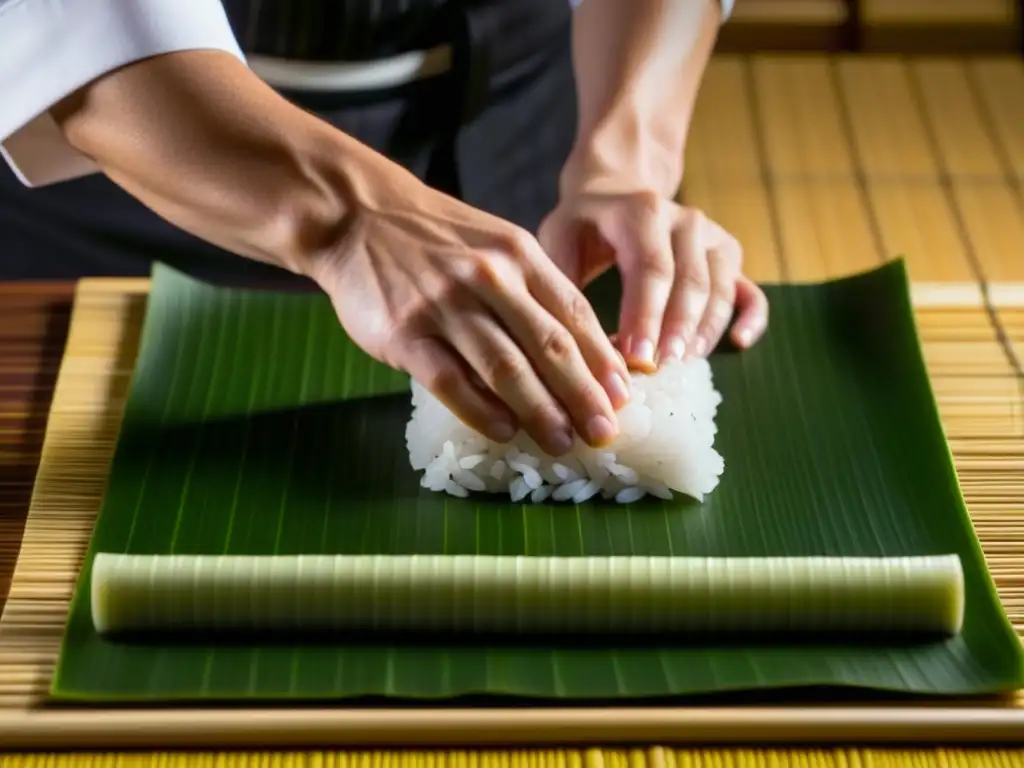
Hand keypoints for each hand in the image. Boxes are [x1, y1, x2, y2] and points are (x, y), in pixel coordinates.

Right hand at [310, 163, 631, 456]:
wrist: (358, 216)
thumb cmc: (436, 239)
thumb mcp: (497, 244)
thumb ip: (534, 290)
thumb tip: (578, 353)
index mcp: (519, 255)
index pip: (575, 314)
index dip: (603, 361)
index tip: (623, 398)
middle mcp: (489, 278)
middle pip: (549, 345)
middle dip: (583, 395)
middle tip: (604, 432)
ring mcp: (446, 305)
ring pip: (505, 367)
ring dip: (540, 410)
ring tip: (562, 442)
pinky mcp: (406, 333)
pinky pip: (450, 380)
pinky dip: (480, 410)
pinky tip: (504, 431)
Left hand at [539, 187, 768, 371]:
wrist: (616, 194)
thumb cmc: (584, 226)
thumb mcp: (559, 239)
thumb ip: (564, 282)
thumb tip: (571, 340)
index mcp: (642, 212)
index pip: (650, 268)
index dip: (646, 316)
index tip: (636, 358)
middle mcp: (685, 221)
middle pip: (690, 281)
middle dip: (676, 331)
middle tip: (661, 370)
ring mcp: (711, 237)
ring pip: (720, 289)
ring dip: (705, 331)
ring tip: (683, 367)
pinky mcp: (727, 256)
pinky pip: (749, 289)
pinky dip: (751, 317)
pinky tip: (740, 343)